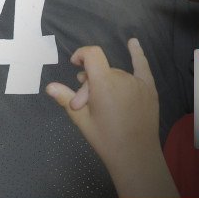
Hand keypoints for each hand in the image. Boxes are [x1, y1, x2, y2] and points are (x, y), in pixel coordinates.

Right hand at [47, 40, 158, 156]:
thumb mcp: (82, 119)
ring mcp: (138, 83)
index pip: (92, 54)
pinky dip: (137, 54)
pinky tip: (133, 42)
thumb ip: (66, 99)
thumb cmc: (105, 138)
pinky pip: (142, 67)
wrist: (135, 155)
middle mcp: (122, 78)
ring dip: (107, 81)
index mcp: (104, 83)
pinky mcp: (149, 89)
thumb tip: (49, 86)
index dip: (81, 54)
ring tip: (103, 103)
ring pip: (116, 74)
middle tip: (86, 104)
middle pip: (102, 70)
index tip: (74, 64)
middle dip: (91, 83)